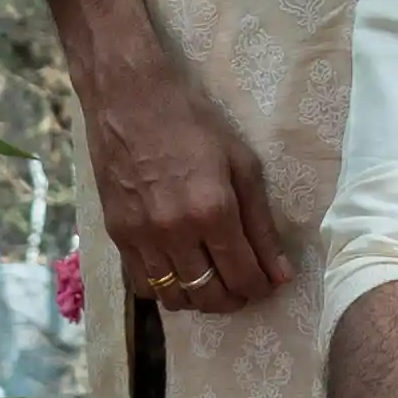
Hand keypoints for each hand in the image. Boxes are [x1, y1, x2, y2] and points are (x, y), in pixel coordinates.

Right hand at [54, 0, 290, 313]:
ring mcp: (140, 237)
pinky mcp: (116, 235)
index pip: (243, 275)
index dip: (261, 287)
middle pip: (210, 295)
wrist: (129, 98)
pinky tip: (180, 272)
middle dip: (234, 297)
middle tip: (244, 284)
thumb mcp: (243, 164)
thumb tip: (281, 272)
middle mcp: (174, 232)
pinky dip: (166, 288)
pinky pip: (143, 284)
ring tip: (214, 281)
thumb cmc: (194, 122)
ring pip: (174, 297)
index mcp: (212, 210)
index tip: (268, 282)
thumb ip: (262, 223)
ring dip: (200, 299)